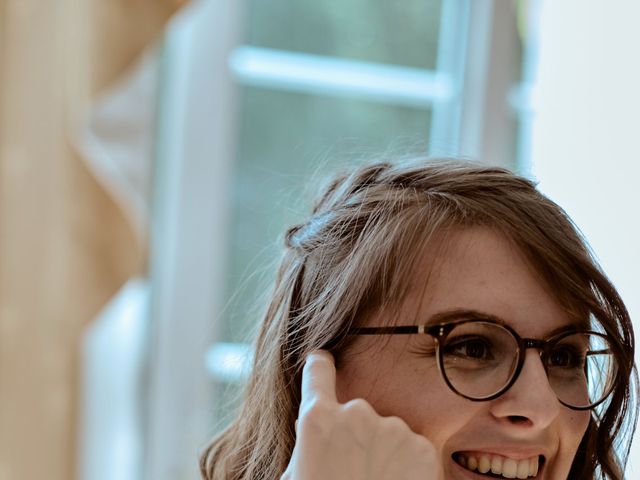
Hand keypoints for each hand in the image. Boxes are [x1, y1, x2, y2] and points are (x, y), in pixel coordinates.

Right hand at [281, 350, 442, 479]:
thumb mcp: (297, 475)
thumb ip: (308, 442)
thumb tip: (314, 426)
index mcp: (318, 419)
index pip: (317, 370)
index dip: (319, 365)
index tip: (322, 360)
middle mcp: (356, 413)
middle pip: (354, 410)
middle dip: (355, 433)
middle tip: (352, 468)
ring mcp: (392, 428)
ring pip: (385, 430)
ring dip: (382, 449)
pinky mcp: (423, 445)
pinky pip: (411, 446)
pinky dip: (406, 462)